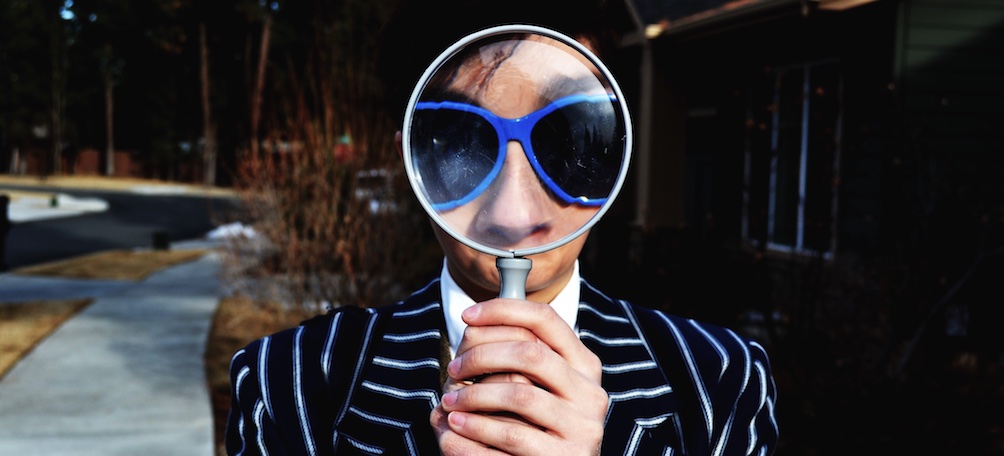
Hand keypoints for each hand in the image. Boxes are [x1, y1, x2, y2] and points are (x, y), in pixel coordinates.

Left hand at [430, 299, 607, 454]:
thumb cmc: (536, 428)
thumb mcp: (536, 387)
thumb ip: (518, 356)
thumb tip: (475, 321)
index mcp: (584, 365)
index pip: (545, 319)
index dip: (503, 310)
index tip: (467, 315)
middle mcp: (590, 392)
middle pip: (530, 353)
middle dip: (482, 355)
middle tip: (454, 369)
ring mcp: (583, 426)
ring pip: (520, 394)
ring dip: (474, 394)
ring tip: (449, 402)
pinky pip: (514, 435)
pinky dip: (478, 426)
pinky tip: (457, 424)